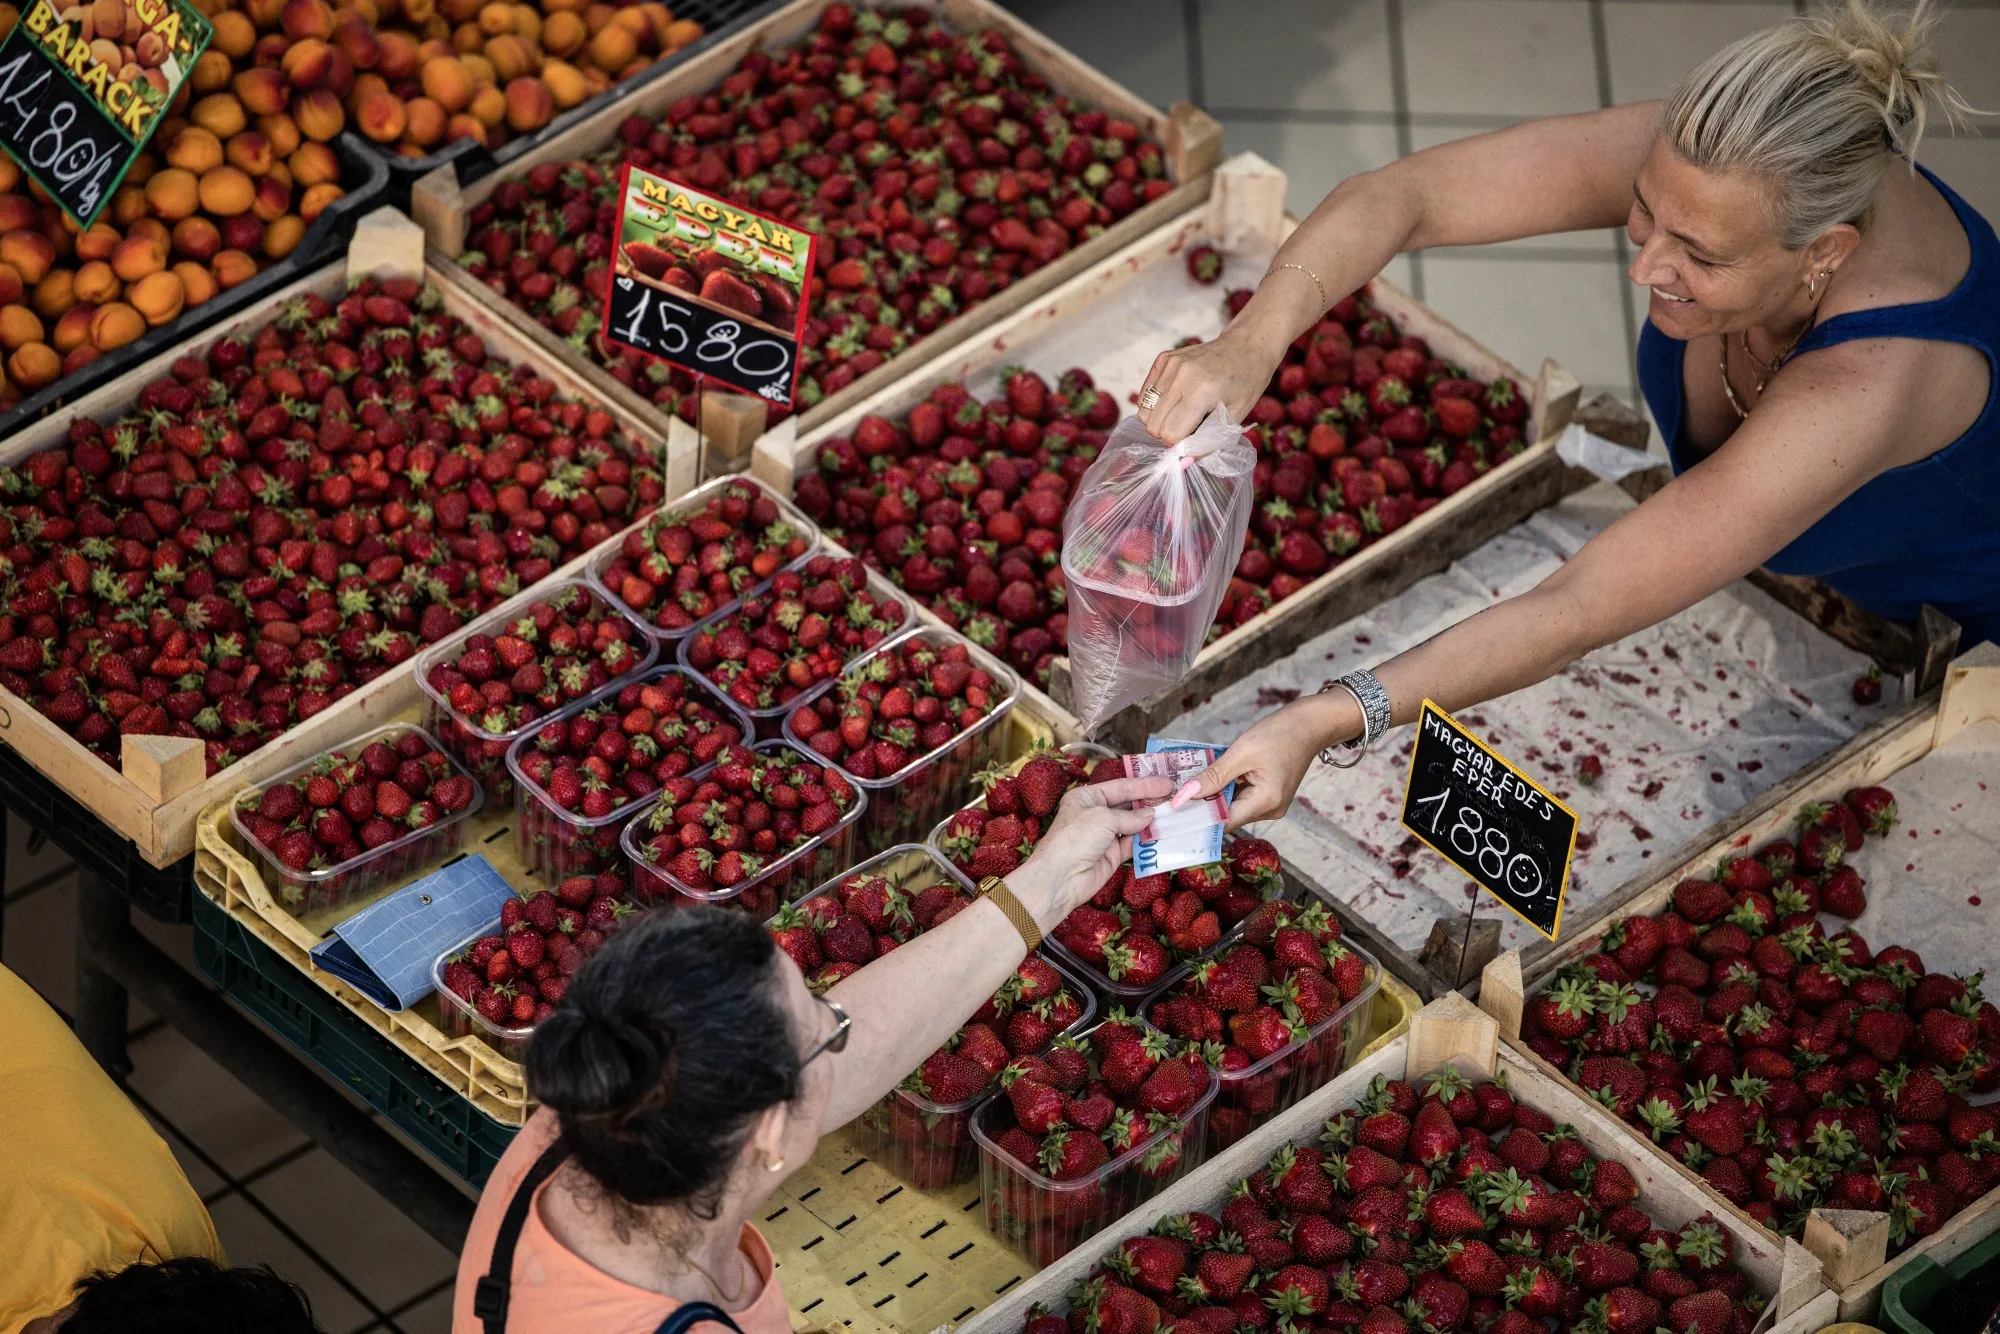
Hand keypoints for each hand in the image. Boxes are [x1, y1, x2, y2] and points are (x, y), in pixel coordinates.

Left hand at [1014, 775, 1173, 923]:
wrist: (1061, 878)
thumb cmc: (1076, 839)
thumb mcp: (1103, 818)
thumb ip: (1130, 816)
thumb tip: (1150, 816)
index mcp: (1087, 798)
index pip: (1121, 787)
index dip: (1145, 784)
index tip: (1168, 783)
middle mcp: (1096, 814)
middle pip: (1128, 804)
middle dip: (1150, 802)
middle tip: (1175, 799)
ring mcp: (1105, 836)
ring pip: (1134, 825)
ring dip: (1152, 821)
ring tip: (1175, 815)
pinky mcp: (1112, 855)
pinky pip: (1134, 844)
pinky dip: (1148, 840)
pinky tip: (1164, 834)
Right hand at [1136, 328, 1279, 444]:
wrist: (1247, 346)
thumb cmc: (1246, 383)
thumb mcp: (1235, 417)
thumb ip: (1208, 442)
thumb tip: (1183, 463)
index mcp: (1202, 391)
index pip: (1170, 434)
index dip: (1180, 444)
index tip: (1195, 439)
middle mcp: (1181, 375)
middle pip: (1153, 425)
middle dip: (1168, 434)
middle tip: (1189, 427)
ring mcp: (1170, 364)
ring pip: (1144, 411)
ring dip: (1161, 420)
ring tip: (1183, 413)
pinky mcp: (1164, 359)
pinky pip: (1145, 394)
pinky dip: (1156, 404)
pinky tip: (1176, 399)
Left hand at [1171, 700, 1329, 827]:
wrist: (1309, 725)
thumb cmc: (1280, 734)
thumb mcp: (1241, 753)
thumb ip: (1213, 776)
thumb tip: (1186, 795)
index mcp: (1266, 802)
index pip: (1224, 821)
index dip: (1198, 818)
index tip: (1173, 812)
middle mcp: (1270, 810)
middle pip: (1228, 815)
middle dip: (1203, 804)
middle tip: (1175, 794)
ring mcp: (1271, 805)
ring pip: (1233, 806)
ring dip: (1214, 795)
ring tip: (1190, 783)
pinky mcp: (1269, 796)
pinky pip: (1241, 798)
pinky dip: (1226, 789)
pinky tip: (1212, 777)